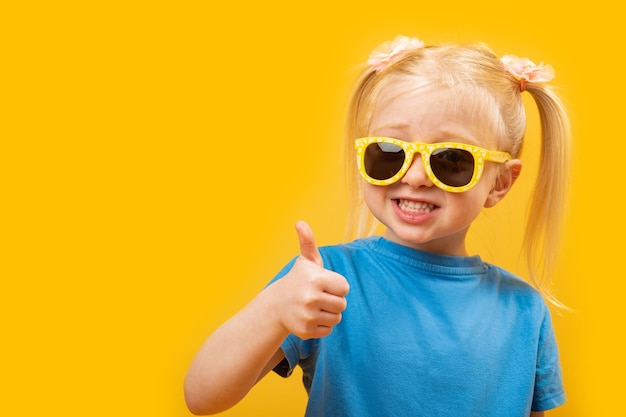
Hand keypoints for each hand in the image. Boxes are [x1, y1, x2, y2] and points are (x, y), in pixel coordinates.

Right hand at [268, 221, 349, 339]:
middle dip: (334, 300)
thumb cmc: (299, 280)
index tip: (324, 284)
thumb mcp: (306, 261)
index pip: (345, 288)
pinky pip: (328, 330)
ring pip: (336, 318)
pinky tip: (310, 317)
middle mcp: (310, 298)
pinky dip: (322, 325)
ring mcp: (307, 316)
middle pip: (342, 304)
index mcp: (315, 279)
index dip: (337, 286)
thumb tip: (300, 223)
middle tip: (320, 296)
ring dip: (329, 313)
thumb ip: (308, 241)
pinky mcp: (306, 331)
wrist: (277, 305)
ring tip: (315, 306)